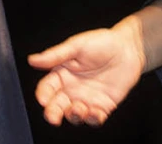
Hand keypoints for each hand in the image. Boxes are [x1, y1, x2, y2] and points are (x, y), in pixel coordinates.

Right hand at [28, 25, 144, 126]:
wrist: (128, 49)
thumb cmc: (102, 42)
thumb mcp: (77, 45)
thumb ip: (55, 55)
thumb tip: (32, 59)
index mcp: (62, 74)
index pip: (47, 88)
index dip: (43, 95)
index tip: (43, 99)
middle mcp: (71, 89)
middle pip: (56, 106)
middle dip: (52, 113)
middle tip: (53, 116)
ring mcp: (86, 99)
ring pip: (74, 115)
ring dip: (73, 116)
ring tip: (78, 108)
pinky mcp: (102, 106)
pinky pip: (94, 118)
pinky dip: (92, 119)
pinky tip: (93, 112)